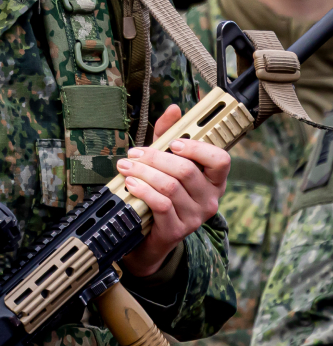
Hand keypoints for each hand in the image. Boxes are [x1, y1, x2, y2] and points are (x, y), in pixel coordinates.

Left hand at [116, 104, 229, 276]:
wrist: (150, 236)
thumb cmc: (162, 193)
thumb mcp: (165, 162)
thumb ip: (169, 135)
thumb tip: (174, 108)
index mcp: (214, 179)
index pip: (220, 160)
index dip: (197, 149)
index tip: (174, 143)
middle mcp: (210, 198)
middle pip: (186, 171)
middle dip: (155, 158)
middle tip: (133, 154)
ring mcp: (196, 216)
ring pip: (170, 186)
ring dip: (143, 173)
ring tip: (125, 166)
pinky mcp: (178, 229)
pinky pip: (161, 205)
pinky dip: (142, 191)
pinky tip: (130, 184)